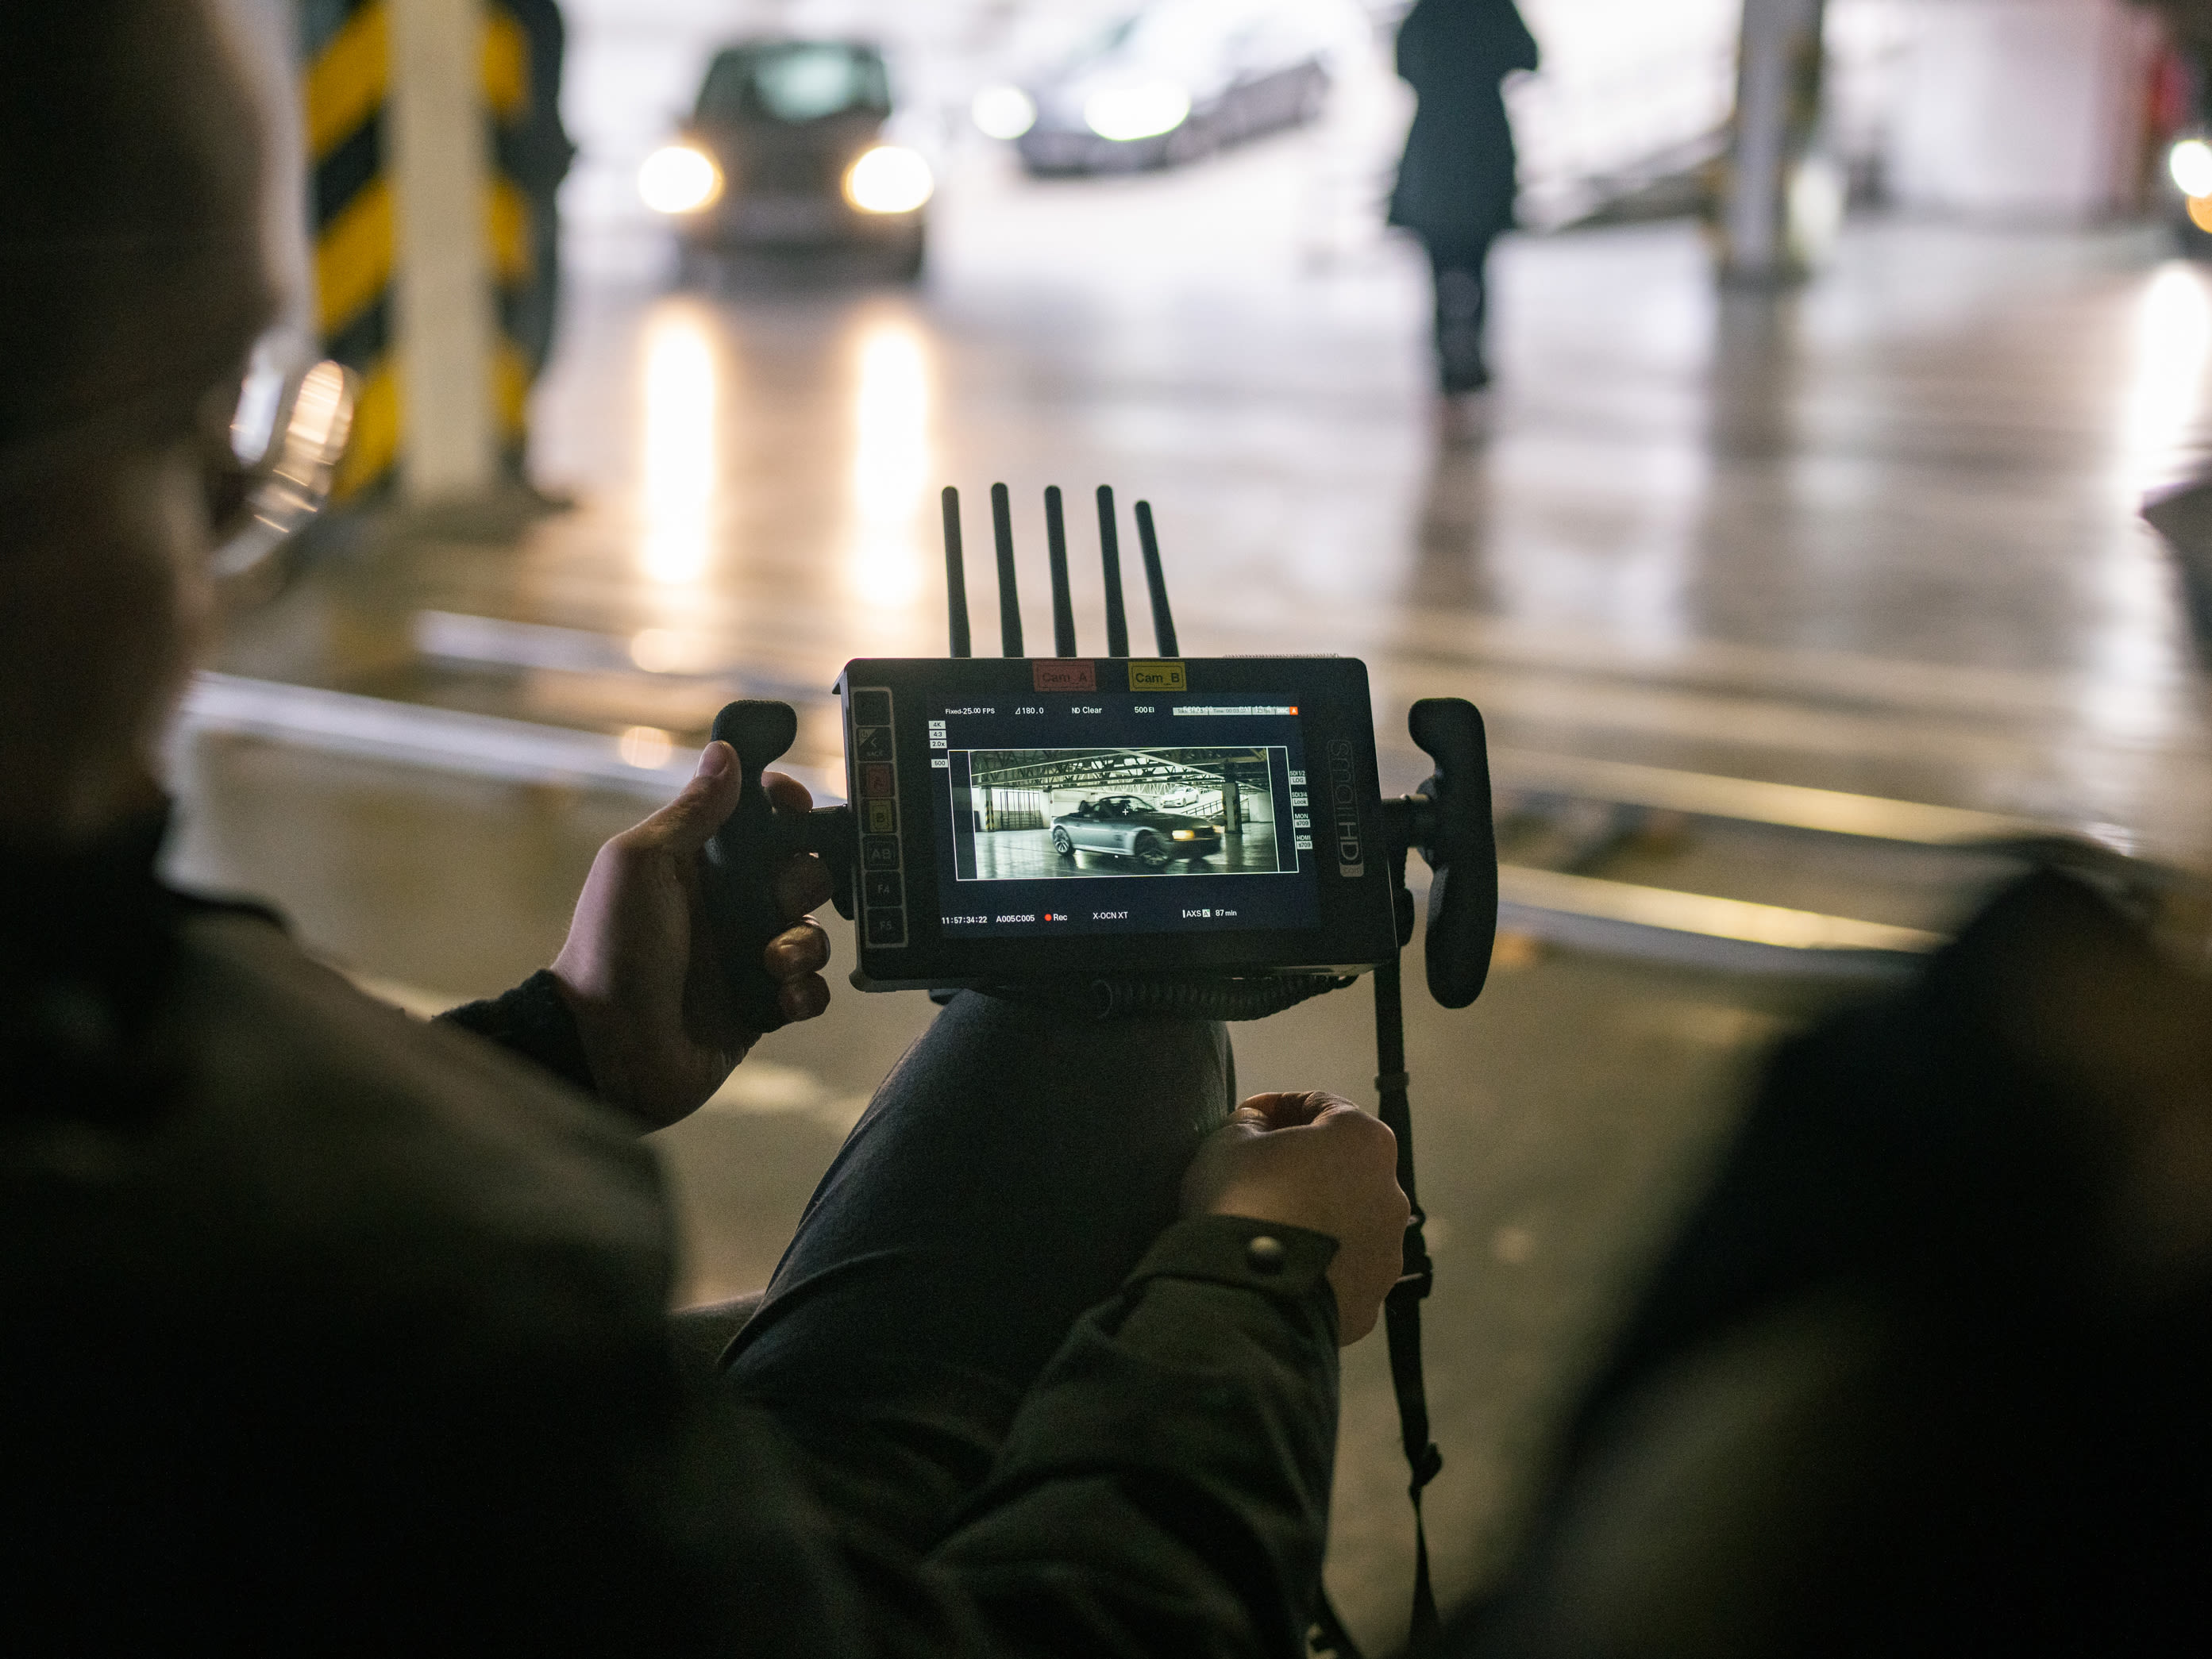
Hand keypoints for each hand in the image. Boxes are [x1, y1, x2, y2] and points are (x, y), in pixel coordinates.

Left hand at [551, 741, 831, 1126]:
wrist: (607, 1050)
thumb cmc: (612, 950)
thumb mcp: (640, 865)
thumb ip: (689, 811)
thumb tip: (726, 752)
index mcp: (698, 863)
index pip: (759, 817)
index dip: (786, 806)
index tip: (793, 808)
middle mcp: (727, 905)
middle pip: (803, 871)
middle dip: (804, 881)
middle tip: (773, 901)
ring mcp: (746, 957)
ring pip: (814, 933)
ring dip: (803, 945)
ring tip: (768, 964)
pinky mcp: (760, 1006)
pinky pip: (811, 990)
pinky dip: (804, 992)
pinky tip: (776, 998)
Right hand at [1180, 1092, 1408, 1343]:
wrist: (1247, 1296)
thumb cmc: (1242, 1201)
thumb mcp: (1229, 1140)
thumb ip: (1251, 1122)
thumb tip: (1259, 1126)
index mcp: (1364, 1139)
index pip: (1322, 1106)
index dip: (1279, 1107)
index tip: (1249, 1119)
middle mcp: (1391, 1192)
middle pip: (1343, 1165)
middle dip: (1305, 1164)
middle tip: (1258, 1173)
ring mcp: (1387, 1251)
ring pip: (1348, 1220)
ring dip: (1316, 1215)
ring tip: (1270, 1227)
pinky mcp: (1372, 1299)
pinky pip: (1342, 1269)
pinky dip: (1318, 1262)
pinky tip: (1281, 1265)